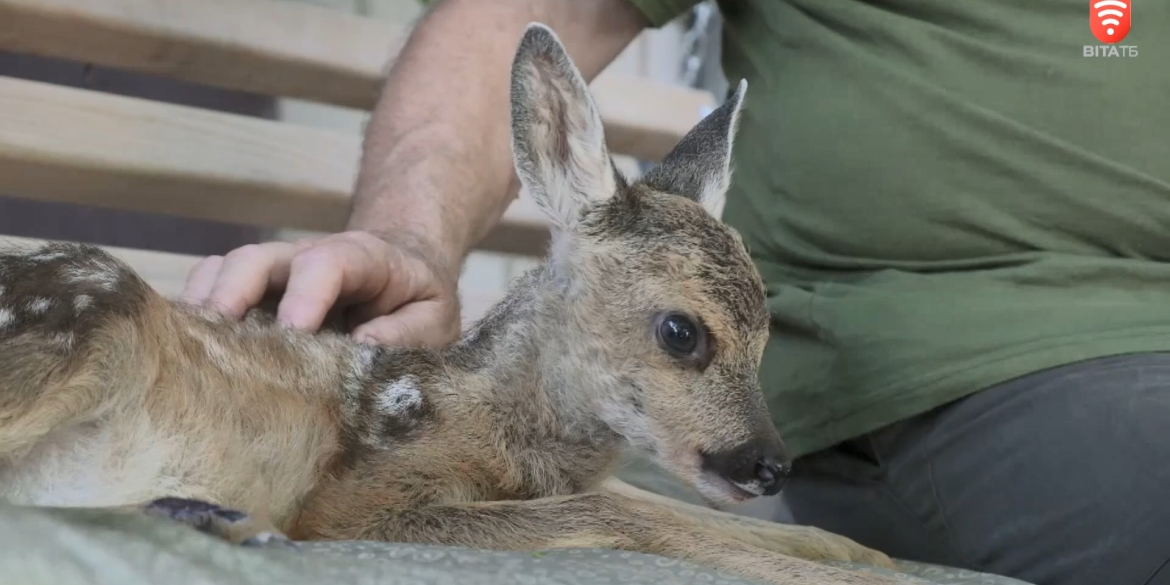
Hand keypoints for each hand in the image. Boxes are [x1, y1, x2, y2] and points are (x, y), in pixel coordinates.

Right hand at [179, 230, 460, 347]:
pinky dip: (196, 320)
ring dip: (204, 311)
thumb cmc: (419, 302)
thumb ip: (407, 334)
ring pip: (222, 273)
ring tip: (193, 356)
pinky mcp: (251, 295)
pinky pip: (209, 292)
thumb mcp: (436, 320)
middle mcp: (305, 258)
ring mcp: (272, 275)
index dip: (305, 295)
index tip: (294, 333)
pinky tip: (192, 358)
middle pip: (255, 260)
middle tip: (219, 345)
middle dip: (232, 297)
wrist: (405, 276)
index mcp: (361, 258)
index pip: (325, 263)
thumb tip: (360, 350)